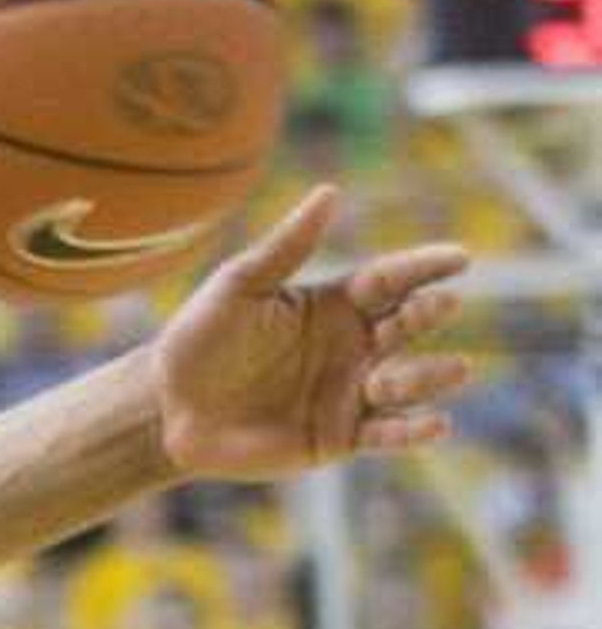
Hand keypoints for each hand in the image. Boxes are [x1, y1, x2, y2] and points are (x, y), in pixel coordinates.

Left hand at [151, 187, 472, 479]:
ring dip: (431, 375)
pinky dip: (412, 431)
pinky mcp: (339, 437)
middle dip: (429, 315)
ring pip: (407, 381)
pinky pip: (385, 433)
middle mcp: (354, 345)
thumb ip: (285, 247)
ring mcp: (350, 392)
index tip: (460, 258)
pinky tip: (437, 423)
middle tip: (441, 305)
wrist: (168, 409)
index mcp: (337, 303)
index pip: (391, 279)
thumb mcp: (239, 287)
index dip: (425, 267)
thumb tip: (329, 191)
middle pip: (408, 325)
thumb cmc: (200, 340)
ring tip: (456, 368)